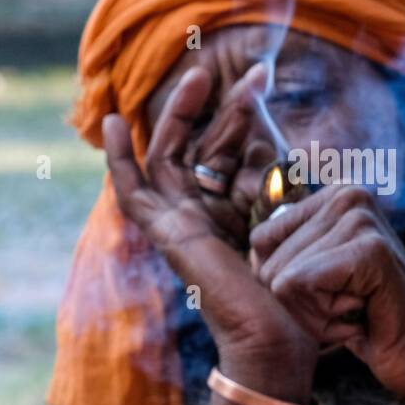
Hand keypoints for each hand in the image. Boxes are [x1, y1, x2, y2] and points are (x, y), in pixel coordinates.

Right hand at [103, 65, 316, 395]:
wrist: (279, 334)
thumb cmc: (293, 283)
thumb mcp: (289, 210)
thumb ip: (280, 172)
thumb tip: (294, 131)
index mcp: (230, 208)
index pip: (225, 147)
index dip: (239, 110)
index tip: (263, 75)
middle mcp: (200, 212)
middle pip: (196, 145)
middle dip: (214, 105)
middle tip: (240, 70)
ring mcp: (178, 222)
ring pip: (169, 155)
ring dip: (180, 114)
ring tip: (199, 76)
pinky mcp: (163, 233)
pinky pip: (131, 191)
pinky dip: (117, 159)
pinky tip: (110, 123)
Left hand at [249, 183, 404, 398]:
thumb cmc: (366, 320)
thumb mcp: (314, 279)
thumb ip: (284, 251)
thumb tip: (248, 242)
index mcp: (335, 195)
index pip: (259, 240)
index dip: (284, 282)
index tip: (330, 292)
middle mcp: (349, 195)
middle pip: (267, 261)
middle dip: (299, 301)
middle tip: (348, 307)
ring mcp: (361, 218)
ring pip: (278, 277)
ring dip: (313, 312)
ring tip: (356, 310)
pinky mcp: (369, 250)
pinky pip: (295, 286)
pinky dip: (323, 318)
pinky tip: (361, 316)